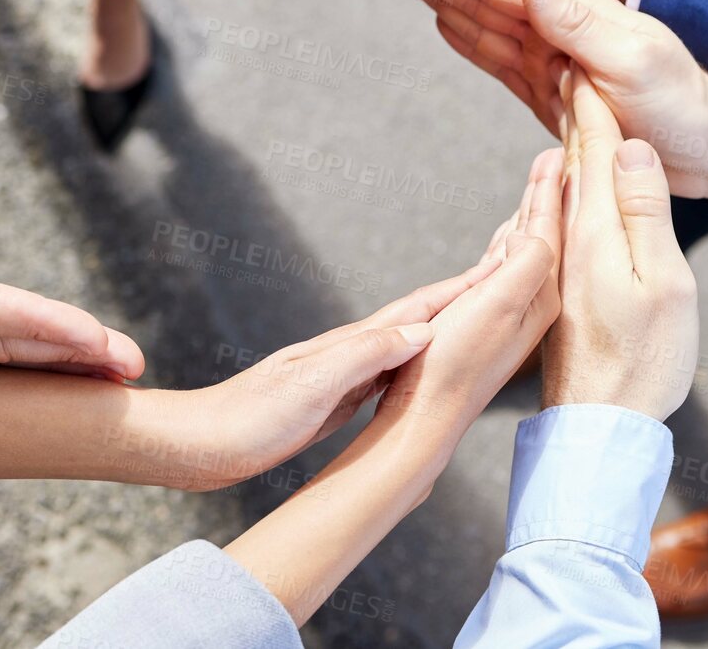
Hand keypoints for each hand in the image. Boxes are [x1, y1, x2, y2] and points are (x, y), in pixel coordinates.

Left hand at [171, 252, 513, 490]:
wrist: (203, 442)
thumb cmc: (250, 416)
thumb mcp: (314, 384)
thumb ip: (367, 354)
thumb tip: (425, 331)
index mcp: (349, 344)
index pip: (417, 308)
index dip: (462, 289)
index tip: (503, 266)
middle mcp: (348, 351)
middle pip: (416, 319)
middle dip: (460, 300)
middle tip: (502, 280)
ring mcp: (340, 374)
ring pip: (403, 346)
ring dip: (441, 331)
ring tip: (474, 321)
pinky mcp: (330, 400)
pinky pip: (387, 376)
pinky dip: (414, 365)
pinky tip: (419, 372)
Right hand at [373, 147, 562, 436]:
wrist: (427, 417)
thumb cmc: (455, 364)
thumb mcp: (496, 305)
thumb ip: (524, 262)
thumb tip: (540, 227)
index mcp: (543, 293)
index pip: (554, 226)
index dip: (553, 186)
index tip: (557, 150)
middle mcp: (536, 303)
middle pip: (548, 234)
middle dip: (549, 194)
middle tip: (553, 155)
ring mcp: (515, 314)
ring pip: (530, 249)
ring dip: (533, 214)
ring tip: (539, 183)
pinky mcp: (492, 324)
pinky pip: (511, 267)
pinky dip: (512, 241)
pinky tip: (508, 235)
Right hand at [384, 0, 707, 203]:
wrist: (705, 147)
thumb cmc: (680, 101)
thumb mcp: (632, 56)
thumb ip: (575, 20)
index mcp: (575, 15)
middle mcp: (557, 32)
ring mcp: (551, 63)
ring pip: (483, 25)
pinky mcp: (550, 95)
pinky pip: (498, 62)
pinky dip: (469, 41)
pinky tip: (446, 23)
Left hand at [545, 67, 697, 420]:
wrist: (601, 427)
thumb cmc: (642, 362)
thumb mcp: (662, 283)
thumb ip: (642, 211)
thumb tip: (627, 145)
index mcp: (591, 231)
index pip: (590, 150)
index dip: (590, 102)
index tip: (584, 55)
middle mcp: (564, 242)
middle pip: (569, 164)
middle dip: (571, 113)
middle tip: (566, 59)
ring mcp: (559, 266)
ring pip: (559, 191)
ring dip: (564, 146)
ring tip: (565, 108)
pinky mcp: (560, 288)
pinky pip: (556, 219)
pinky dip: (559, 187)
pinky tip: (558, 185)